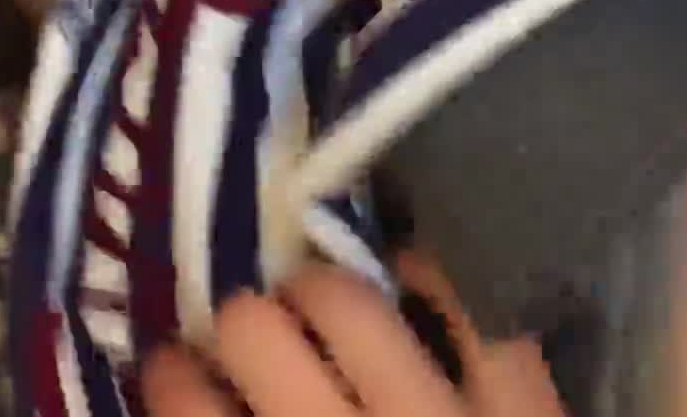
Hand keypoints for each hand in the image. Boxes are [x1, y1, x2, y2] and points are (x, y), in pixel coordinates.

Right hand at [142, 254, 566, 416]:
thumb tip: (199, 415)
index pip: (184, 402)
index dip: (168, 376)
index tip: (172, 369)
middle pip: (250, 328)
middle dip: (237, 324)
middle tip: (248, 338)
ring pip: (346, 301)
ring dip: (317, 290)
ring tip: (317, 302)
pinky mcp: (518, 412)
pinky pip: (475, 315)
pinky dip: (438, 284)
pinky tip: (411, 283)